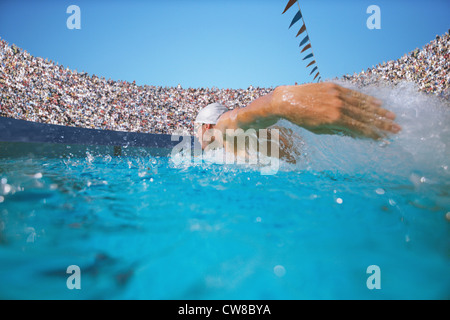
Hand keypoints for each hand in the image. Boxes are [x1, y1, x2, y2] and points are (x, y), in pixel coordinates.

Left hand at [272, 82, 400, 139]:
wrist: (287, 100)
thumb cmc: (302, 119)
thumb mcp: (320, 130)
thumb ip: (340, 131)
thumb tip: (357, 135)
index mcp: (335, 119)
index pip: (360, 128)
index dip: (374, 134)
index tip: (385, 138)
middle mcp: (338, 106)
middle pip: (366, 116)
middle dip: (382, 123)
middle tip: (397, 129)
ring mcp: (337, 94)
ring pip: (362, 103)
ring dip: (378, 110)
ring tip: (391, 116)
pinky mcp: (334, 86)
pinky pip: (354, 93)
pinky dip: (366, 98)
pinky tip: (377, 103)